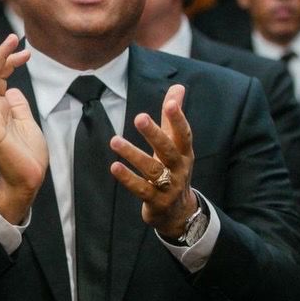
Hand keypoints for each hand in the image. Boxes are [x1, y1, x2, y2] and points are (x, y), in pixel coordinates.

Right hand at [0, 35, 47, 224]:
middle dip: (1, 54)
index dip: (11, 61)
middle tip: (12, 36)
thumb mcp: (27, 121)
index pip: (2, 76)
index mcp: (1, 106)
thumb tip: (13, 88)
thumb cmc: (27, 154)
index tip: (26, 51)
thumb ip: (18, 104)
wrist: (28, 179)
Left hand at [110, 84, 196, 236]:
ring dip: (133, 154)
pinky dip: (128, 178)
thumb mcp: (175, 145)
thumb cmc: (173, 170)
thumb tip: (178, 87)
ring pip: (152, 170)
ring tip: (114, 140)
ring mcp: (169, 187)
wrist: (179, 213)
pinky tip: (114, 166)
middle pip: (168, 150)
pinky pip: (141, 189)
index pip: (184, 134)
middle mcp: (179, 169)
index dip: (179, 119)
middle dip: (155, 134)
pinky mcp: (156, 202)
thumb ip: (173, 117)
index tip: (170, 103)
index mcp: (184, 153)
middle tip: (139, 117)